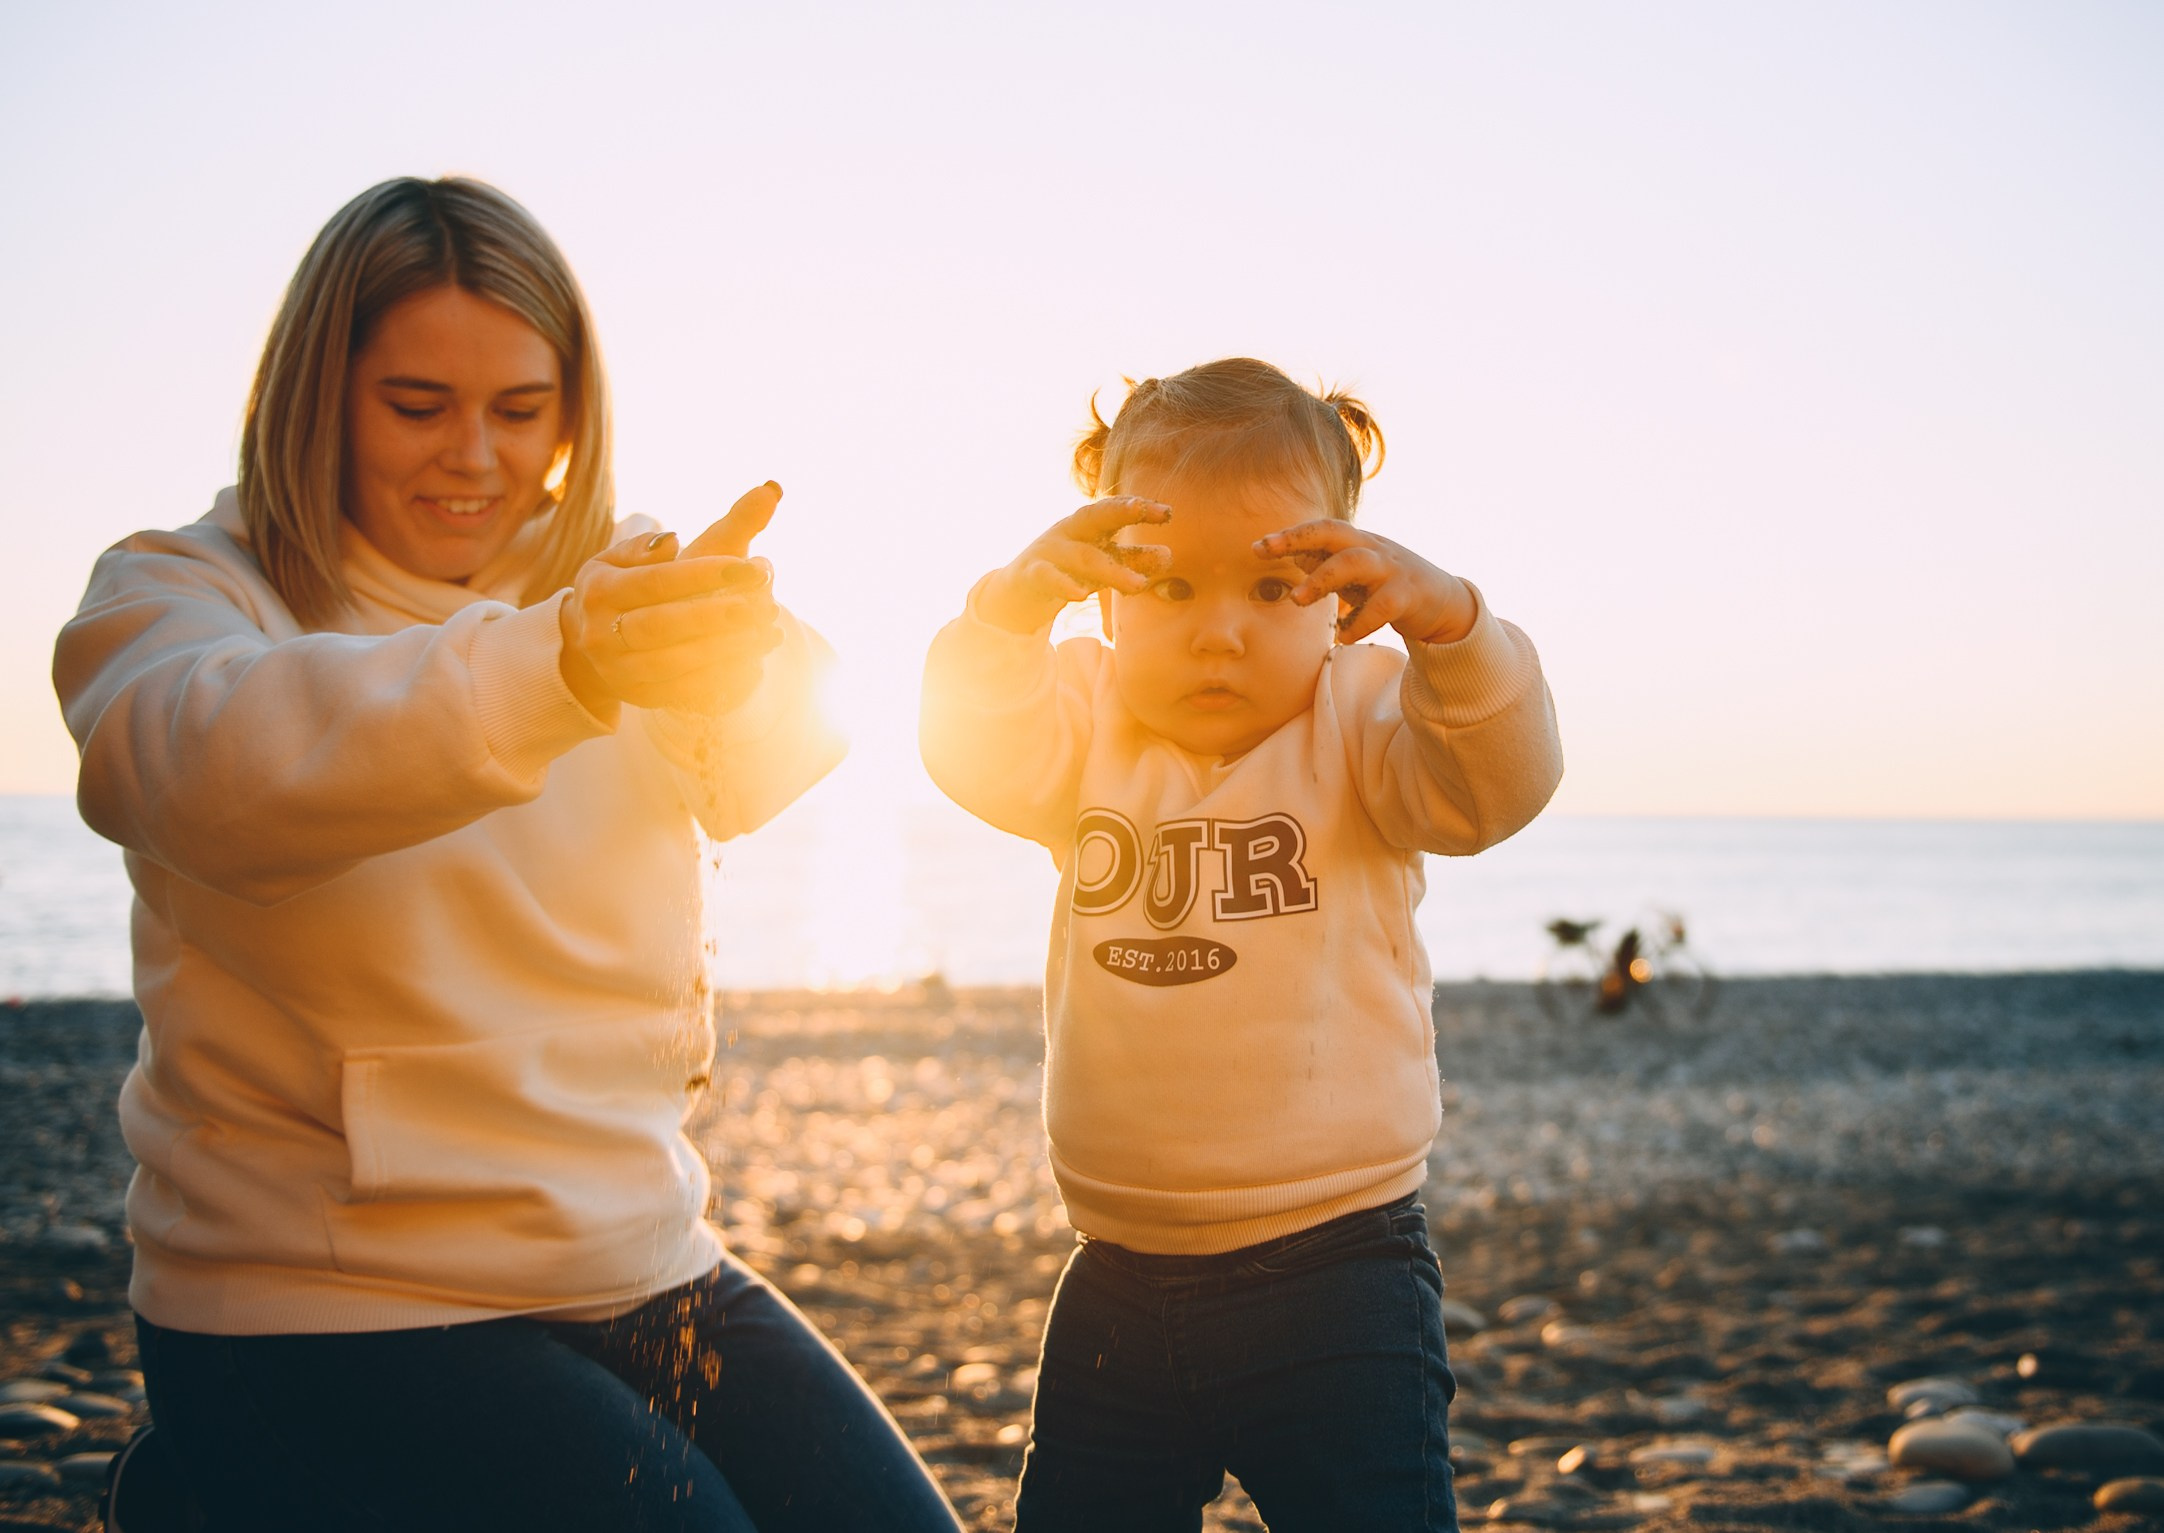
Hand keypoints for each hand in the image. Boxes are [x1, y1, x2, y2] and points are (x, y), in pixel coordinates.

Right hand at [559, 482, 787, 715]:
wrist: (587, 646)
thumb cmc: (616, 589)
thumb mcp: (619, 559)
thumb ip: (647, 545)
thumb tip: (672, 540)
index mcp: (598, 591)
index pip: (656, 581)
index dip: (702, 575)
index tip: (746, 568)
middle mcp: (600, 634)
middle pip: (662, 625)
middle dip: (713, 616)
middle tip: (757, 606)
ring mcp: (618, 670)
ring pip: (674, 663)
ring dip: (722, 650)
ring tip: (764, 633)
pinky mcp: (639, 696)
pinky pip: (682, 692)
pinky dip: (719, 677)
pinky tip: (753, 661)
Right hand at [974, 496, 1172, 634]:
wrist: (1014, 593)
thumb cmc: (1065, 572)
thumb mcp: (1099, 565)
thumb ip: (1130, 560)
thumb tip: (1167, 556)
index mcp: (1087, 527)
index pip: (1114, 511)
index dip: (1139, 508)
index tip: (1167, 512)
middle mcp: (1069, 533)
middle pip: (1094, 517)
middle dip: (1119, 511)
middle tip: (1144, 510)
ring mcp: (1048, 552)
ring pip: (1082, 557)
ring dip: (1111, 570)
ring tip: (1138, 585)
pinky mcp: (1031, 574)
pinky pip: (1047, 577)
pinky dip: (1062, 584)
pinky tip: (1078, 595)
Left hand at [1252, 521, 1477, 645]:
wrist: (1444, 603)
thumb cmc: (1390, 586)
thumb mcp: (1356, 573)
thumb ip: (1326, 563)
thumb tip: (1289, 554)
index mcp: (1358, 542)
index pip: (1320, 529)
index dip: (1289, 535)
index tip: (1257, 547)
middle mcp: (1374, 548)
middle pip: (1334, 532)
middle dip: (1298, 539)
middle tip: (1267, 552)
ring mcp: (1392, 569)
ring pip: (1355, 562)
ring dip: (1322, 579)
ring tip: (1297, 601)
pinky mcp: (1409, 595)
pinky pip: (1381, 607)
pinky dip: (1358, 623)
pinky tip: (1343, 637)